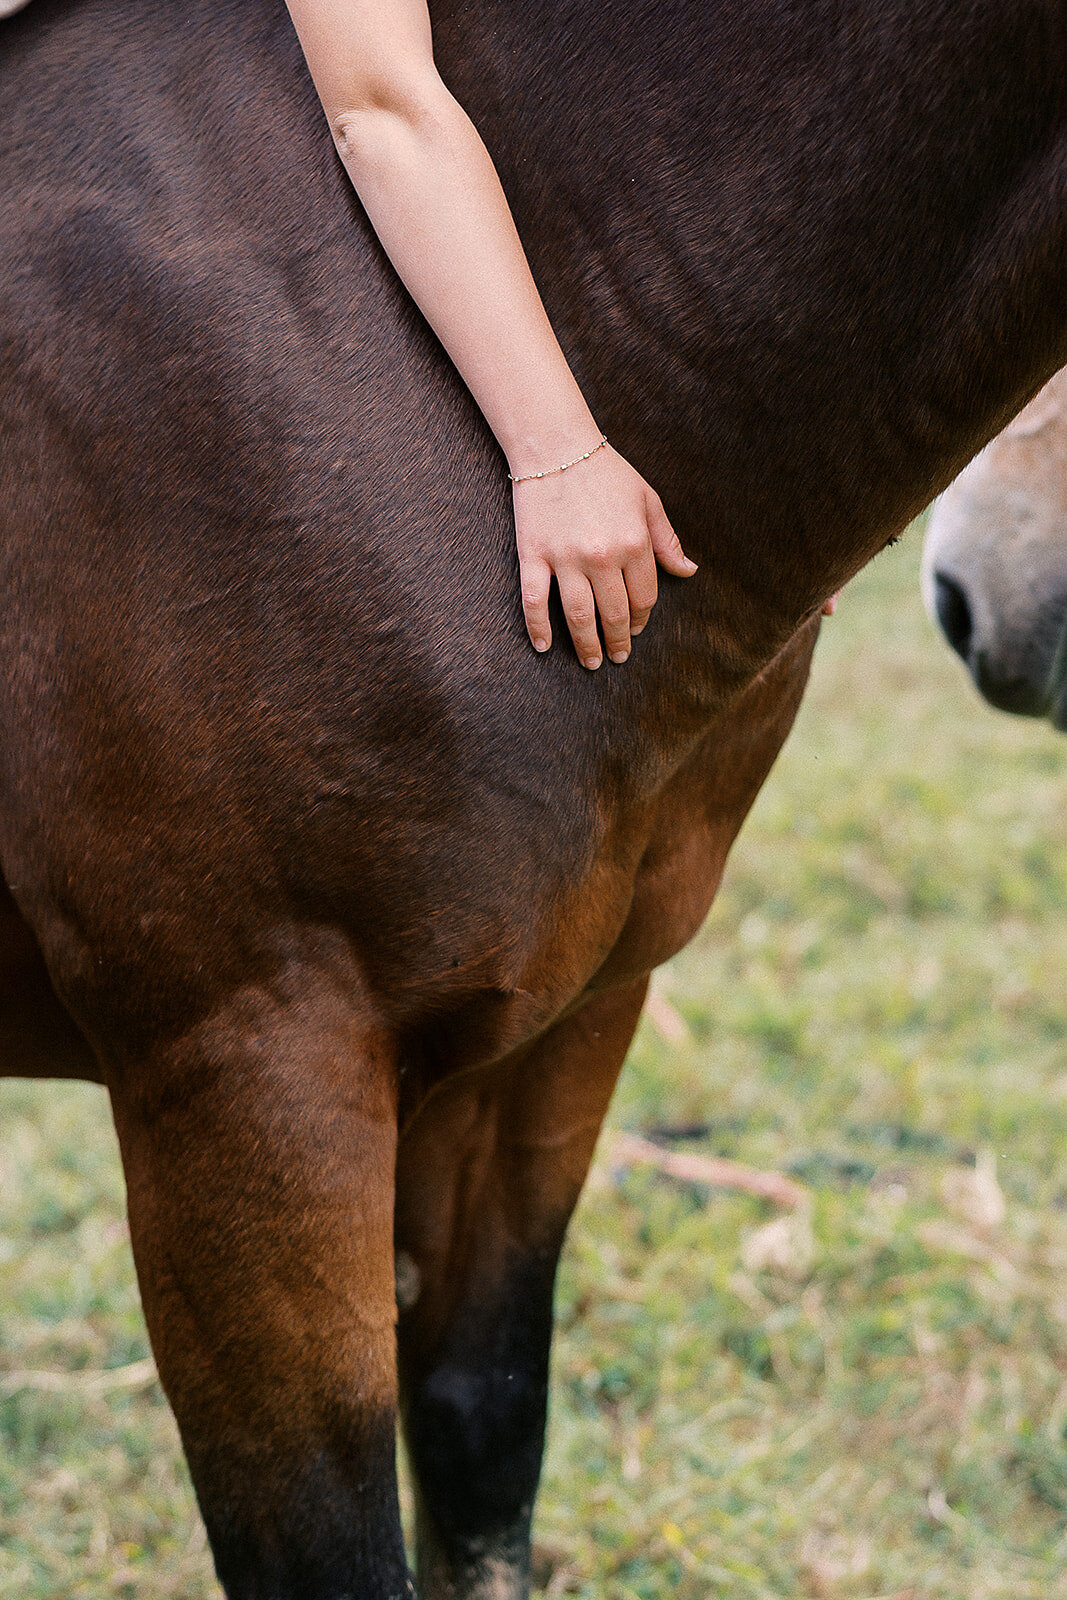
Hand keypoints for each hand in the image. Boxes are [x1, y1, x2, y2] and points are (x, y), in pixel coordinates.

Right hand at [512, 444, 697, 668]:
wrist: (556, 446)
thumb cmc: (606, 472)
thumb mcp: (647, 500)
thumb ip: (667, 541)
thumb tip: (688, 572)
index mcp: (634, 543)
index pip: (644, 597)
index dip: (642, 619)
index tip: (637, 631)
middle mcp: (602, 556)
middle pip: (614, 613)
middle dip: (619, 640)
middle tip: (617, 657)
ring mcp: (565, 558)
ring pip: (579, 615)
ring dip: (587, 644)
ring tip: (593, 662)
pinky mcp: (533, 555)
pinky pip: (535, 601)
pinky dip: (538, 628)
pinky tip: (544, 647)